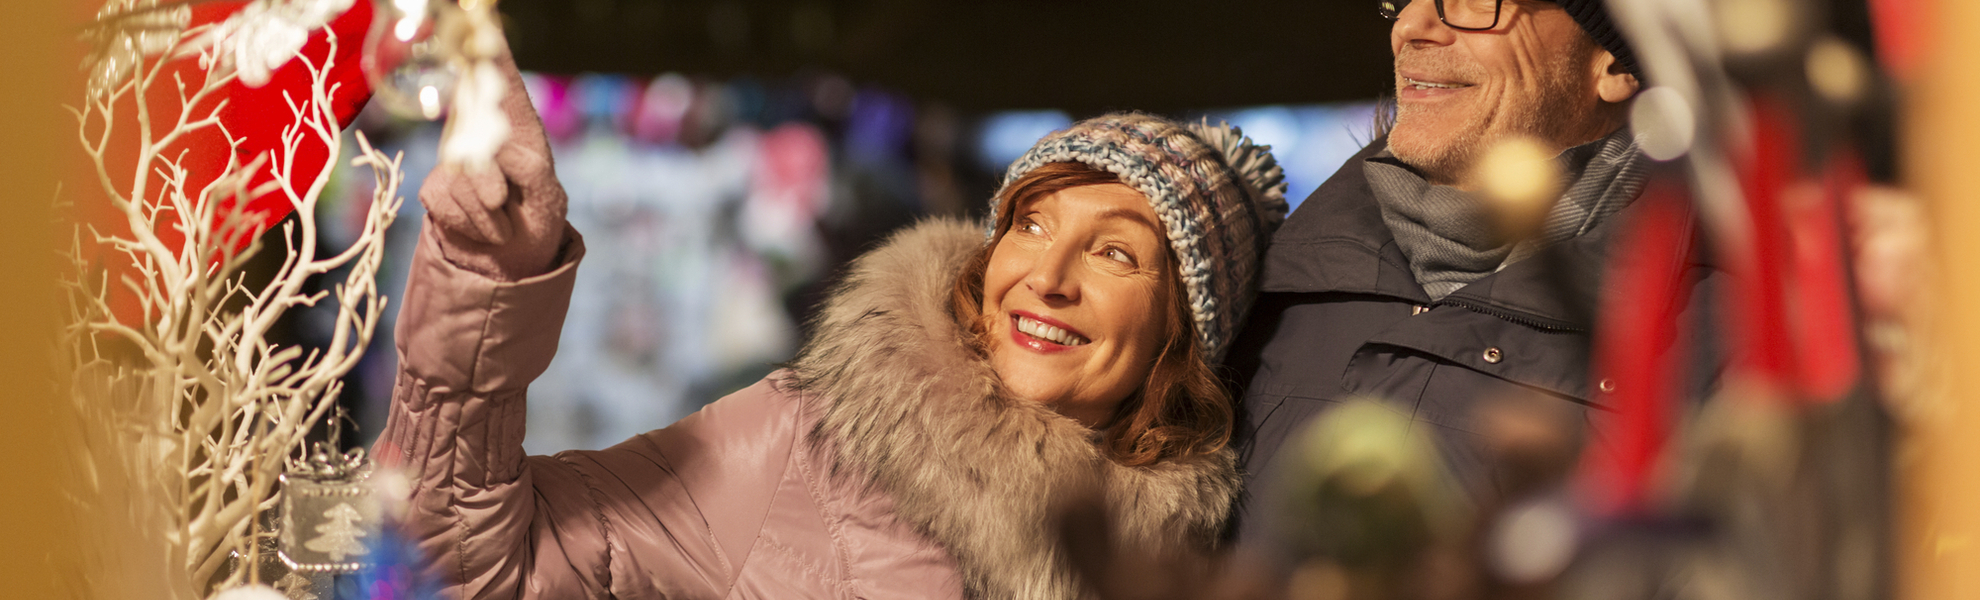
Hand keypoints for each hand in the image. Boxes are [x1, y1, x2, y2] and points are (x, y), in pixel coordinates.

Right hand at [418, 51, 568, 281]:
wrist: (516, 257)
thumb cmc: (539, 215)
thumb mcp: (548, 194)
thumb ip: (529, 170)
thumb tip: (493, 152)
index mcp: (517, 125)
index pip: (501, 78)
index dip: (489, 47)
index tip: (483, 17)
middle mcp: (481, 133)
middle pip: (474, 140)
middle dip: (491, 187)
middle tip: (505, 204)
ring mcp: (453, 158)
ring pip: (463, 179)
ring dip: (489, 213)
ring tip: (504, 220)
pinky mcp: (435, 186)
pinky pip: (447, 204)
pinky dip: (472, 224)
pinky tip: (484, 225)